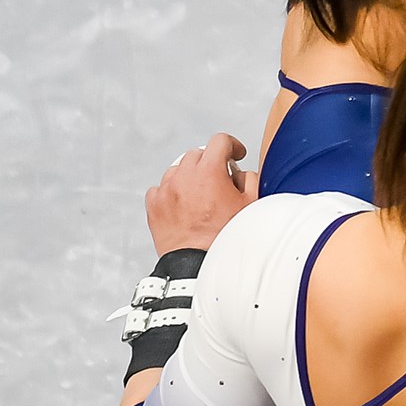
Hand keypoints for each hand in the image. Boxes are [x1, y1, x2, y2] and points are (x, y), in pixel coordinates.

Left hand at [146, 134, 255, 254]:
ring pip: (177, 169)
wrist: (198, 264)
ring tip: (201, 193)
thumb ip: (249, 179)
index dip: (232, 146)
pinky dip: (171, 191)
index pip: (220, 141)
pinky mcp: (154, 205)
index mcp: (210, 171)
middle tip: (221, 179)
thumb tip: (241, 174)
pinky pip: (160, 188)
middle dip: (211, 162)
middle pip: (198, 153)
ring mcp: (166, 190)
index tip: (235, 155)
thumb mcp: (251, 204)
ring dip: (190, 175)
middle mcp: (184, 176)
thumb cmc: (225, 238)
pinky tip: (183, 203)